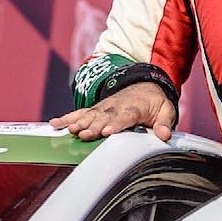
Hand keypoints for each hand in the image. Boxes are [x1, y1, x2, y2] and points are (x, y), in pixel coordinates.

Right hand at [50, 84, 177, 141]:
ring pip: (89, 115)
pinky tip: (55, 123)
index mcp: (134, 108)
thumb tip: (164, 135)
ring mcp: (104, 107)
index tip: (106, 131)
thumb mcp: (166, 110)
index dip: (115, 124)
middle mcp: (116, 106)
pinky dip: (67, 118)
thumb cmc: (155, 101)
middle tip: (82, 134)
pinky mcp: (95, 109)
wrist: (144, 85)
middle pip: (103, 117)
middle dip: (93, 126)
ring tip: (68, 130)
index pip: (124, 117)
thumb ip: (165, 123)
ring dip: (78, 122)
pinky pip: (80, 113)